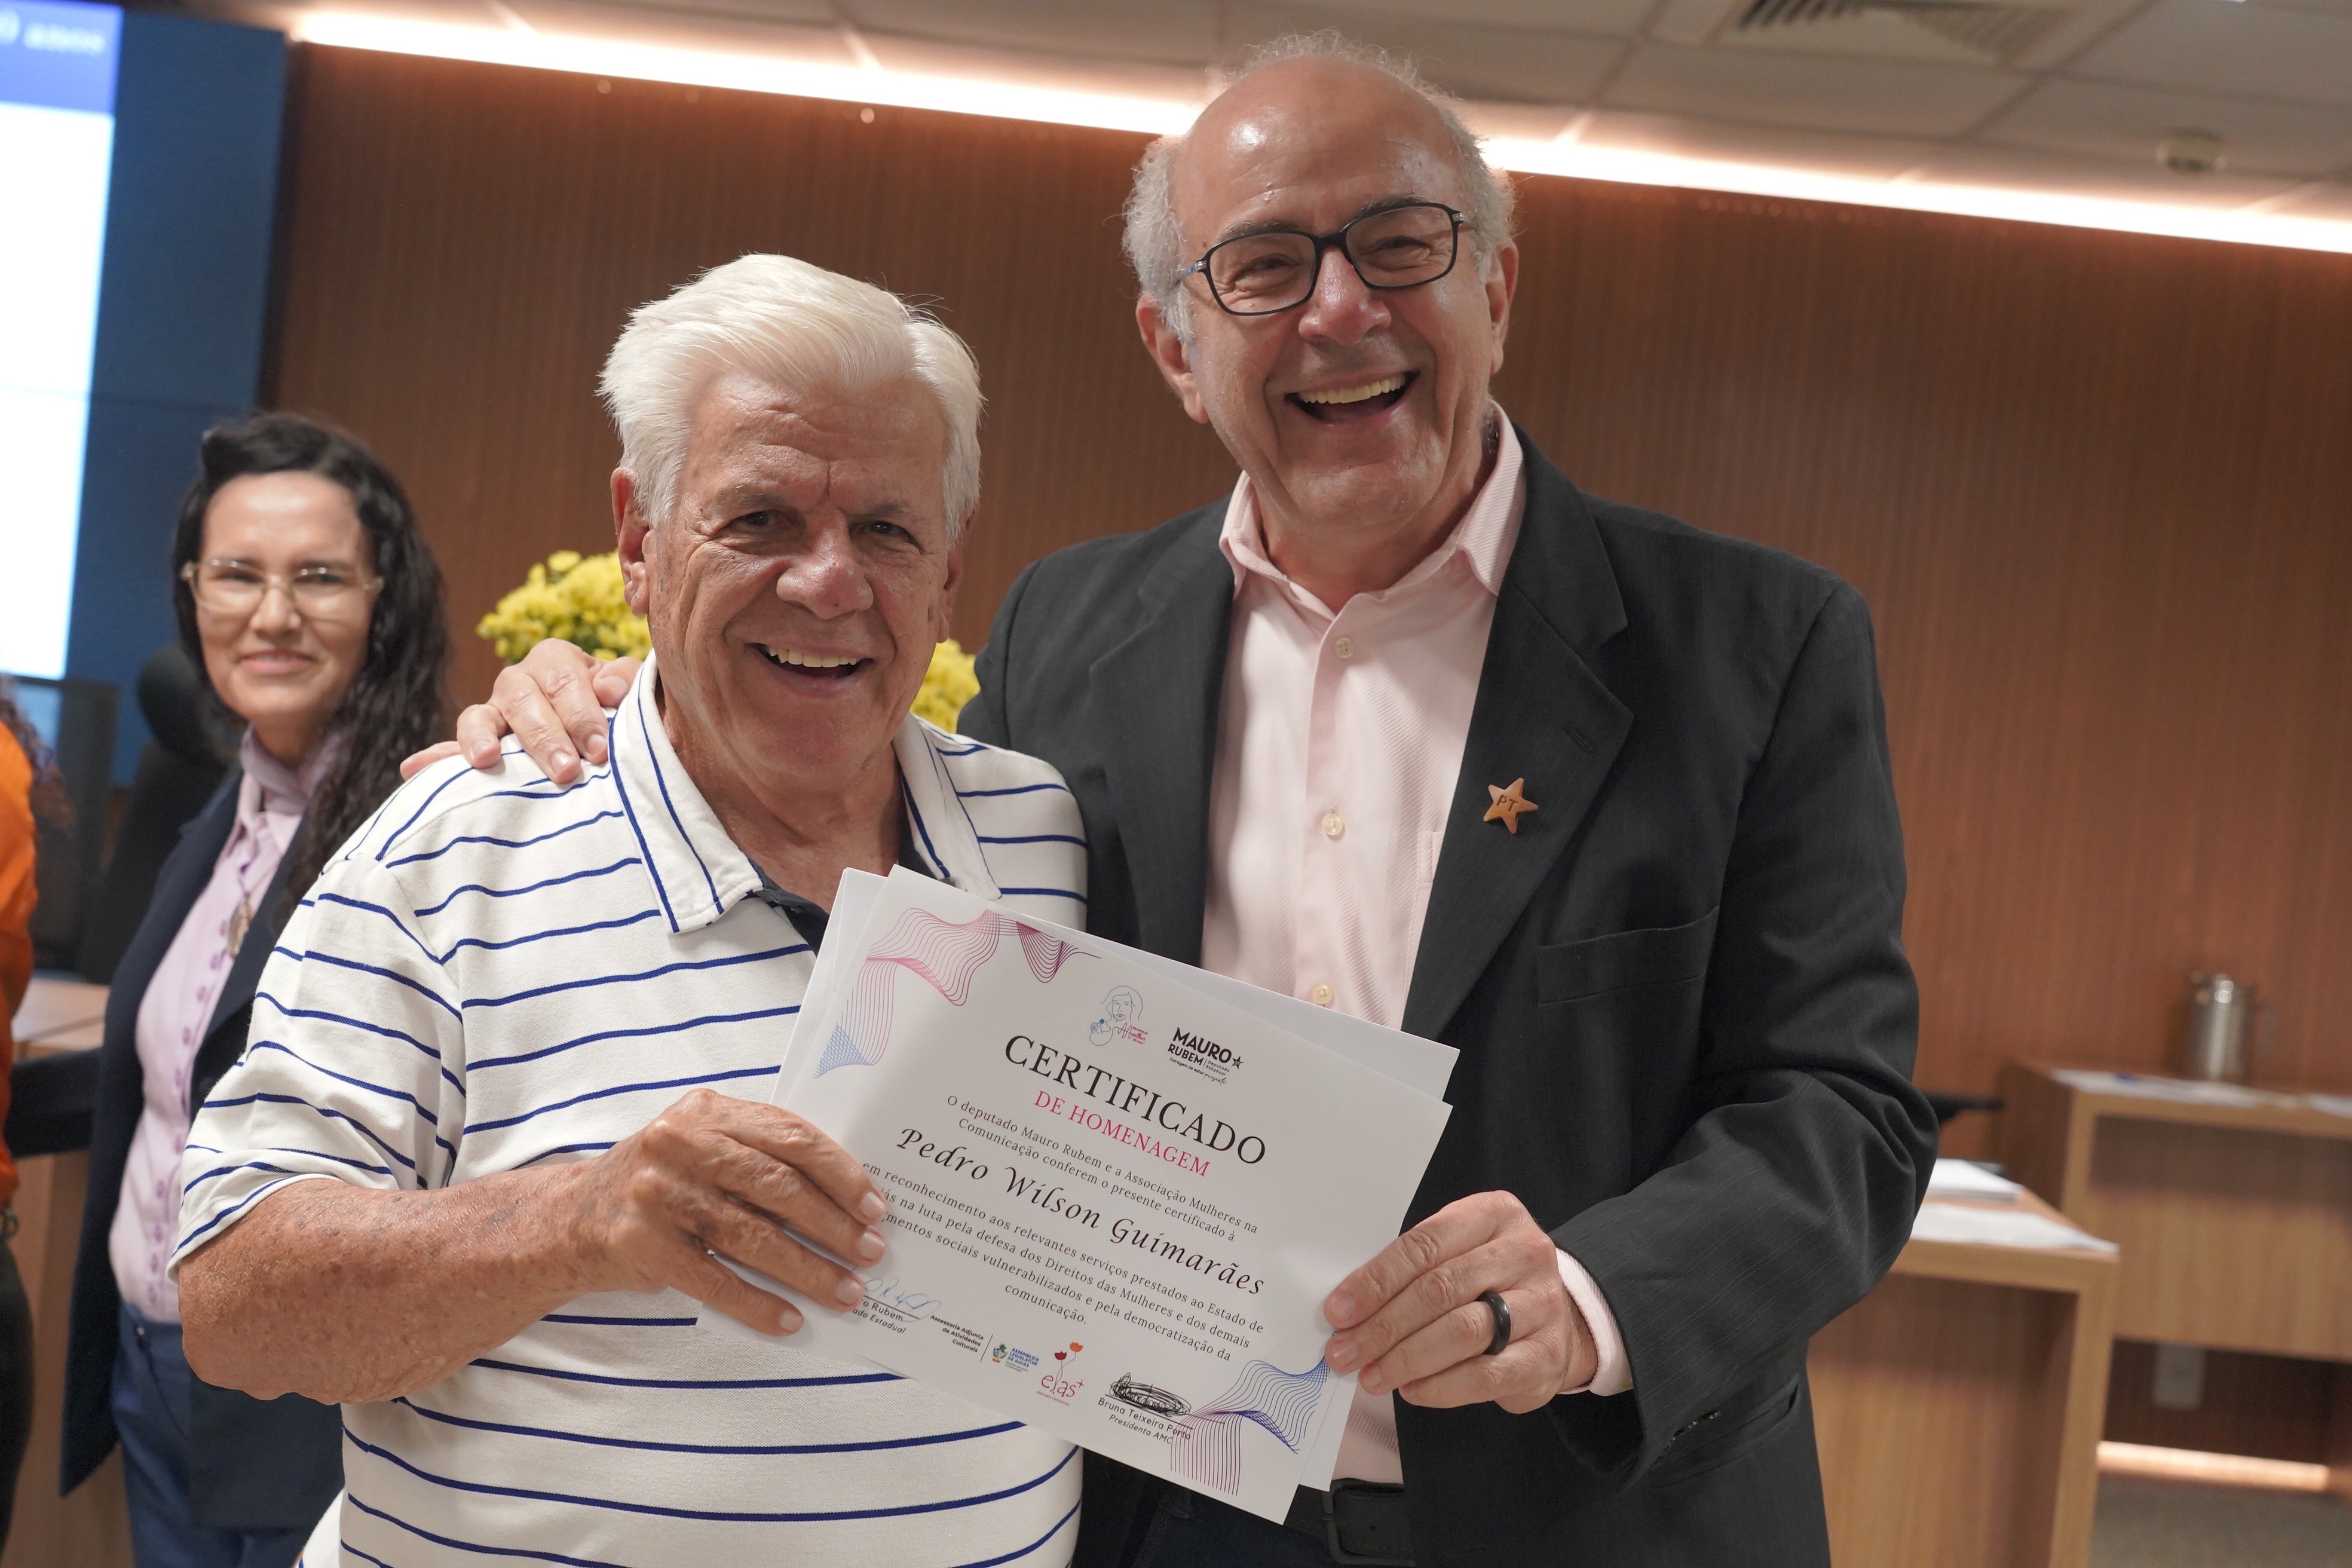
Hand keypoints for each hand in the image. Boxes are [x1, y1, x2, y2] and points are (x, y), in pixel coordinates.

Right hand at [444, 643, 642, 785]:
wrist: (605, 733)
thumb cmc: (619, 708)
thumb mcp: (630, 690)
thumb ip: (626, 683)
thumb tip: (608, 690)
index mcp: (556, 660)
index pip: (563, 679)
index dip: (582, 713)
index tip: (599, 749)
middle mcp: (519, 680)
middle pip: (523, 699)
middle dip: (545, 736)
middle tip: (566, 770)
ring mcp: (494, 711)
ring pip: (481, 716)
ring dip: (483, 738)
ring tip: (487, 760)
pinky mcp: (479, 743)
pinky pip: (451, 748)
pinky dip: (435, 759)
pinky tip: (413, 769)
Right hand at [561, 1087, 889, 1334]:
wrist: (570, 1219)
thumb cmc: (661, 1184)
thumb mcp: (702, 1147)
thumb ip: (758, 1154)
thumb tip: (845, 1200)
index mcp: (707, 1111)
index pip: (789, 1135)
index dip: (840, 1173)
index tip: (875, 1207)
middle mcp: (679, 1143)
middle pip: (776, 1186)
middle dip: (833, 1225)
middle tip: (872, 1253)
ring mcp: (656, 1193)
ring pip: (751, 1237)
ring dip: (807, 1270)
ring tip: (846, 1292)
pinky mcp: (639, 1244)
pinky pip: (713, 1280)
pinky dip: (757, 1303)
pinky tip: (789, 1320)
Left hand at [1323, 1191, 1596, 1414]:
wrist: (1558, 1315)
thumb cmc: (1488, 1279)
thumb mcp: (1458, 1252)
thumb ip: (1413, 1270)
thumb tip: (1349, 1309)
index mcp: (1494, 1215)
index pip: (1425, 1245)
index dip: (1376, 1280)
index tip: (1339, 1310)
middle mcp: (1525, 1253)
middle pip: (1440, 1289)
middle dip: (1384, 1326)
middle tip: (1345, 1351)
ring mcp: (1543, 1304)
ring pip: (1463, 1331)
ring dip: (1406, 1358)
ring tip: (1371, 1375)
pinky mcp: (1548, 1355)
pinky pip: (1487, 1374)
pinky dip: (1441, 1386)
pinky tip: (1411, 1390)